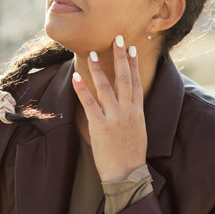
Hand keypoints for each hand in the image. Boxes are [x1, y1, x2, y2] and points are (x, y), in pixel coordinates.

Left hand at [72, 35, 147, 182]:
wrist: (128, 174)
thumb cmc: (131, 156)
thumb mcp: (138, 131)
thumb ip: (132, 115)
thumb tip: (126, 104)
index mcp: (138, 112)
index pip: (137, 83)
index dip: (134, 65)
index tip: (132, 49)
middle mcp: (127, 111)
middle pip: (125, 79)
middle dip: (121, 58)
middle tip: (117, 39)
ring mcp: (114, 118)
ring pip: (106, 88)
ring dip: (99, 69)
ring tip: (92, 54)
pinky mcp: (100, 126)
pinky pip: (89, 104)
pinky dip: (82, 90)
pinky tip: (76, 78)